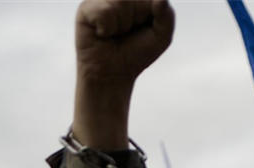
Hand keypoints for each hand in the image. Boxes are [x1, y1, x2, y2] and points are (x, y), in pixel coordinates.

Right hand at [73, 0, 174, 147]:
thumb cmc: (136, 54)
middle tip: (126, 33)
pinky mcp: (85, 9)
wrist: (112, 75)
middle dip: (135, 20)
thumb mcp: (161, 37)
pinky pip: (105, 11)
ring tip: (114, 34)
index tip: (142, 28)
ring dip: (121, 26)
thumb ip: (167, 15)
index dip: (149, 15)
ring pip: (120, 2)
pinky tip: (102, 35)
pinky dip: (107, 28)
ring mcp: (100, 0)